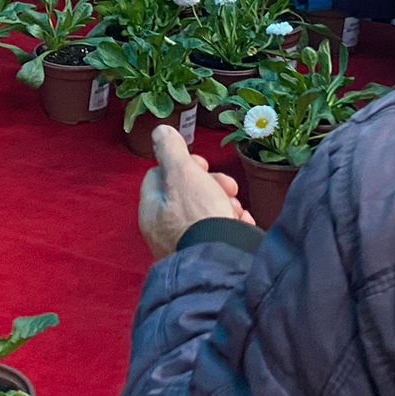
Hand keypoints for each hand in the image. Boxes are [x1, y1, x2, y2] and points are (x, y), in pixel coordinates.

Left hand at [138, 124, 251, 258]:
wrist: (223, 263)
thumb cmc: (199, 215)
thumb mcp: (182, 173)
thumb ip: (170, 150)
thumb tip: (160, 132)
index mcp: (152, 209)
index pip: (159, 174)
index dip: (183, 164)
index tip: (203, 165)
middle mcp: (163, 231)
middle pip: (186, 194)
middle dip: (211, 184)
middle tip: (229, 186)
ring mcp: (185, 246)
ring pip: (206, 213)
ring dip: (225, 203)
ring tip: (237, 209)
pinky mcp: (207, 257)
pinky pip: (219, 233)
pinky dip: (232, 224)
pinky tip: (242, 223)